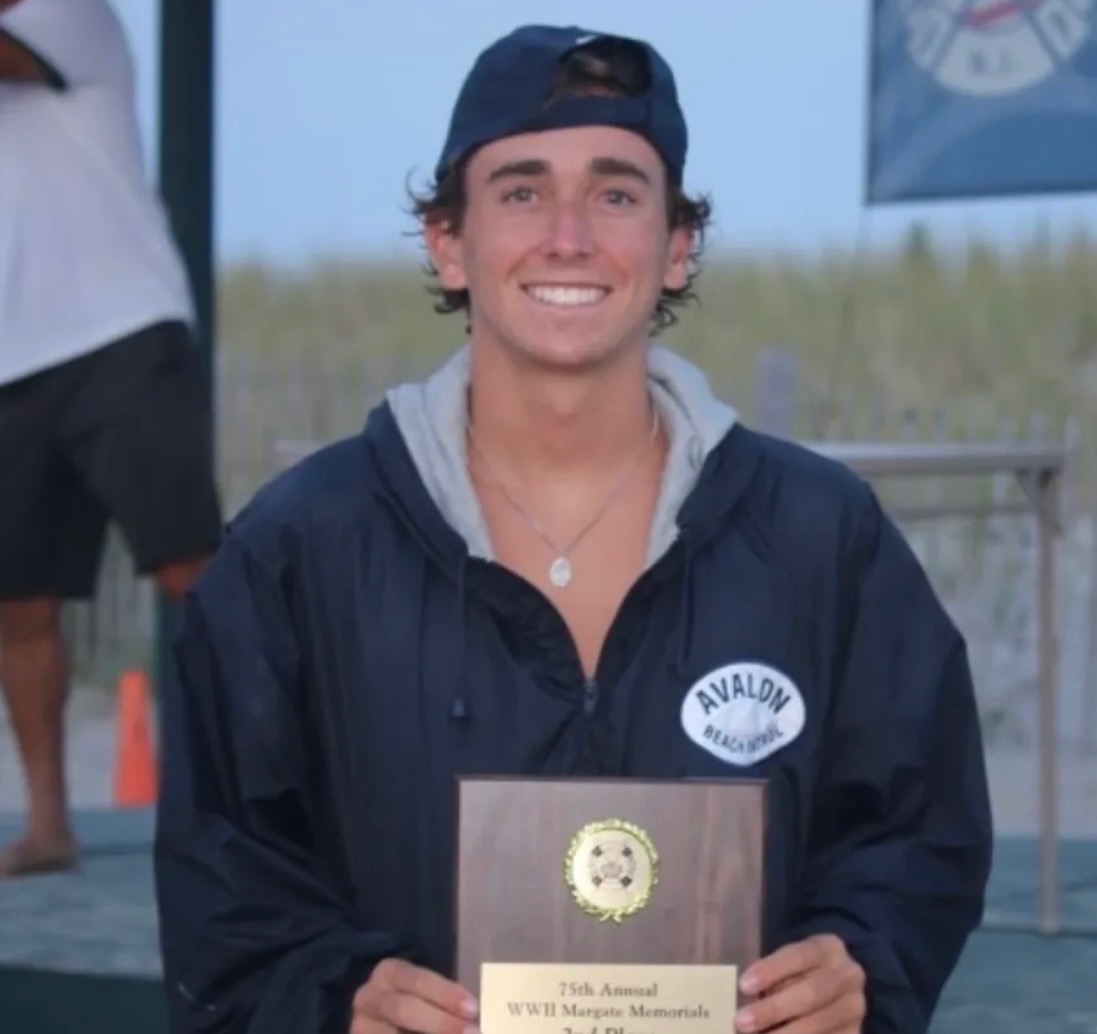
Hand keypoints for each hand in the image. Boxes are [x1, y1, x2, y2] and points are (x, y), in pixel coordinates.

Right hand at [350, 957, 478, 1033]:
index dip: (446, 994)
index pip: (418, 980)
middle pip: (404, 1010)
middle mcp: (368, 997)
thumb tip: (478, 1018)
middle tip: (471, 1032)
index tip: (473, 1009)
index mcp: (389, 973)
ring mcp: (360, 1026)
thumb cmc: (417, 1005)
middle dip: (440, 1023)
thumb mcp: (427, 996)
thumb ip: (448, 1004)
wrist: (384, 1023)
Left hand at [735, 934, 864, 1032]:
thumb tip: (745, 996)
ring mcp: (855, 1008)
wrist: (836, 989)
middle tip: (741, 1022)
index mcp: (829, 948)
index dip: (771, 970)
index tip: (744, 985)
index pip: (798, 956)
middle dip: (773, 1010)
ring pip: (818, 1024)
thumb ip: (772, 975)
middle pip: (810, 994)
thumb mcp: (790, 962)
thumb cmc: (800, 972)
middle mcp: (849, 976)